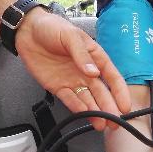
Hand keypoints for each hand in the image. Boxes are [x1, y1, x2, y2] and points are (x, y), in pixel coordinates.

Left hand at [16, 8, 130, 130]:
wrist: (27, 31)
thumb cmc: (52, 27)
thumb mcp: (70, 36)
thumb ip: (82, 55)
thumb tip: (94, 73)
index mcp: (94, 56)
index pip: (111, 76)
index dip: (119, 91)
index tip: (125, 106)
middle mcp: (86, 71)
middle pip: (101, 92)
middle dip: (109, 107)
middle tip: (115, 122)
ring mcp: (72, 80)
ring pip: (87, 99)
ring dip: (94, 112)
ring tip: (102, 124)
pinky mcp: (57, 87)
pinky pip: (69, 99)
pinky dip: (77, 108)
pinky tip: (84, 114)